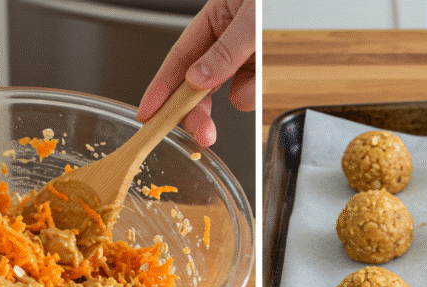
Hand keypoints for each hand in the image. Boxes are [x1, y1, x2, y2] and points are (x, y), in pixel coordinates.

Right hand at [137, 0, 255, 147]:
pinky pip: (253, 87)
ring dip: (243, 90)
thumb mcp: (249, 20)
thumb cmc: (277, 1)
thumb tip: (197, 80)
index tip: (148, 114)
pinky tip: (267, 70)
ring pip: (231, 89)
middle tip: (202, 133)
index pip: (179, 58)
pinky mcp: (264, 67)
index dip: (161, 88)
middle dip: (198, 110)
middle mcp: (227, 37)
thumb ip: (223, 52)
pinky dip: (259, 85)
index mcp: (215, 16)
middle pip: (199, 82)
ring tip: (259, 68)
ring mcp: (246, 54)